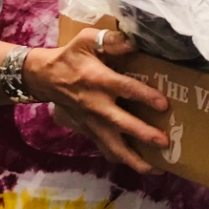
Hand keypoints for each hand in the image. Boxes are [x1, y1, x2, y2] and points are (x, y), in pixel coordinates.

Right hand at [24, 28, 170, 173]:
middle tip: (164, 142)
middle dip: (143, 134)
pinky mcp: (90, 132)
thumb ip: (110, 40)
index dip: (145, 96)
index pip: (125, 89)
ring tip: (157, 168)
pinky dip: (123, 159)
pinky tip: (141, 165)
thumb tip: (134, 41)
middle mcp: (97, 105)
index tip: (164, 104)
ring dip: (134, 159)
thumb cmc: (71, 57)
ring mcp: (93, 123)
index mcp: (98, 80)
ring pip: (113, 147)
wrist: (44, 78)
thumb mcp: (86, 40)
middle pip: (122, 124)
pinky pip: (106, 150)